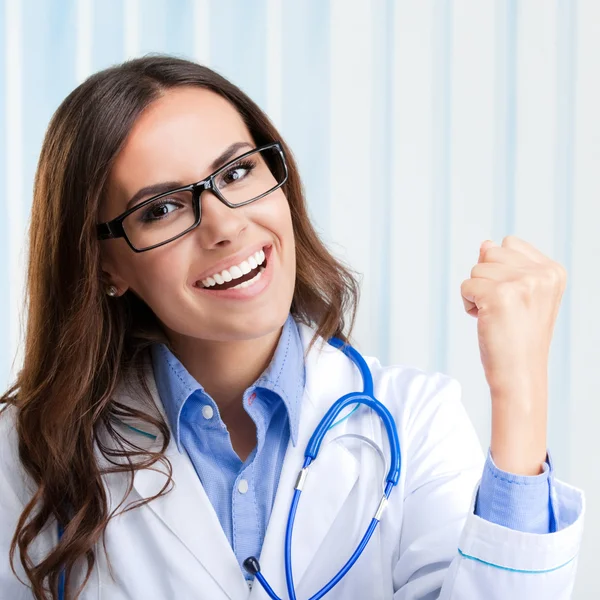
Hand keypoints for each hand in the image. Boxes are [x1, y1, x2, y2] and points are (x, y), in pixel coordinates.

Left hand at [461, 236, 566, 474]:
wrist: (519, 375)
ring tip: (496, 317)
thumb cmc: (518, 337)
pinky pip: (465, 286)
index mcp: (553, 271)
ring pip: (476, 269)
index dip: (499, 269)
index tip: (513, 299)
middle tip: (503, 310)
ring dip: (477, 293)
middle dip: (486, 280)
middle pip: (490, 253)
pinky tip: (485, 321)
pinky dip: (468, 304)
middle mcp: (541, 274)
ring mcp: (521, 283)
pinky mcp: (498, 295)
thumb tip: (485, 243)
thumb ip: (505, 265)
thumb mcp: (519, 295)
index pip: (509, 243)